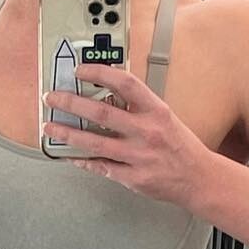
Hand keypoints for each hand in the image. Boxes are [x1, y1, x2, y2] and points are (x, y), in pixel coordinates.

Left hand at [43, 65, 213, 210]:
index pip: (126, 83)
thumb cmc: (179, 146)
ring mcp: (138, 156)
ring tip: (49, 127)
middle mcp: (146, 132)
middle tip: (52, 98)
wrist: (198, 178)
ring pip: (94, 143)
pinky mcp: (132, 178)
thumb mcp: (164, 117)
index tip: (80, 70)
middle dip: (71, 103)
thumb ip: (137, 107)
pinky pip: (100, 167)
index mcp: (156, 111)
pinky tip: (68, 154)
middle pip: (102, 114)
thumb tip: (105, 93)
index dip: (100, 73)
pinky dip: (81, 160)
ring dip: (68, 133)